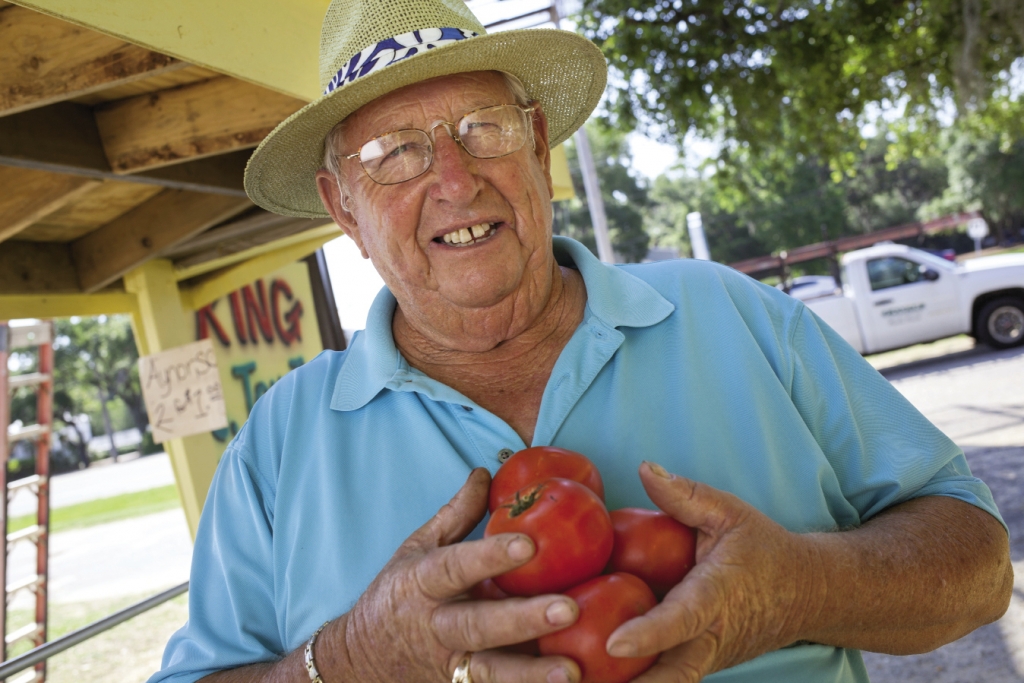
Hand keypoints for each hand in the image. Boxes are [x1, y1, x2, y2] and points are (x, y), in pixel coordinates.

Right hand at [335, 468, 581, 682]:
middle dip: (523, 620)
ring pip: (489, 673)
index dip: (489, 557)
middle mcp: (435, 627)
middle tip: (569, 608)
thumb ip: (456, 515)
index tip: (529, 544)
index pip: (455, 567)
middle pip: (478, 626)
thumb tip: (487, 473)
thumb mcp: (417, 549)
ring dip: (530, 674)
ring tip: (572, 671)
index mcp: (422, 583)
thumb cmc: (399, 594)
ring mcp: (448, 665)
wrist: (361, 660)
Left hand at [605, 462, 819, 681]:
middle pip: (674, 674)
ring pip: (669, 682)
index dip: (649, 634)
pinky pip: (667, 677)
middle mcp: (713, 636)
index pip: (683, 619)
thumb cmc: (763, 547)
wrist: (807, 594)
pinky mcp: (700, 664)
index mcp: (718, 595)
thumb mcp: (729, 512)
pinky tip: (595, 679)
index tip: (614, 643)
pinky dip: (638, 681)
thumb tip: (644, 469)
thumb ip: (685, 495)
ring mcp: (709, 657)